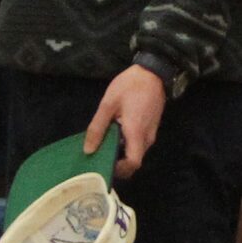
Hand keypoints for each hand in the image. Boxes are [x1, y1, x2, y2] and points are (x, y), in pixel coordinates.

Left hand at [88, 65, 166, 179]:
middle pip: (134, 161)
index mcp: (135, 132)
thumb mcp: (108, 104)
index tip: (104, 165)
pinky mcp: (151, 127)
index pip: (133, 163)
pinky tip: (115, 133)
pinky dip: (127, 144)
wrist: (153, 72)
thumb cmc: (130, 86)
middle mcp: (147, 137)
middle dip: (118, 163)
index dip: (119, 170)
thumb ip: (97, 128)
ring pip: (136, 152)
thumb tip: (88, 150)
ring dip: (122, 153)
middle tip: (99, 156)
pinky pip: (139, 143)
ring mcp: (151, 133)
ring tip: (105, 143)